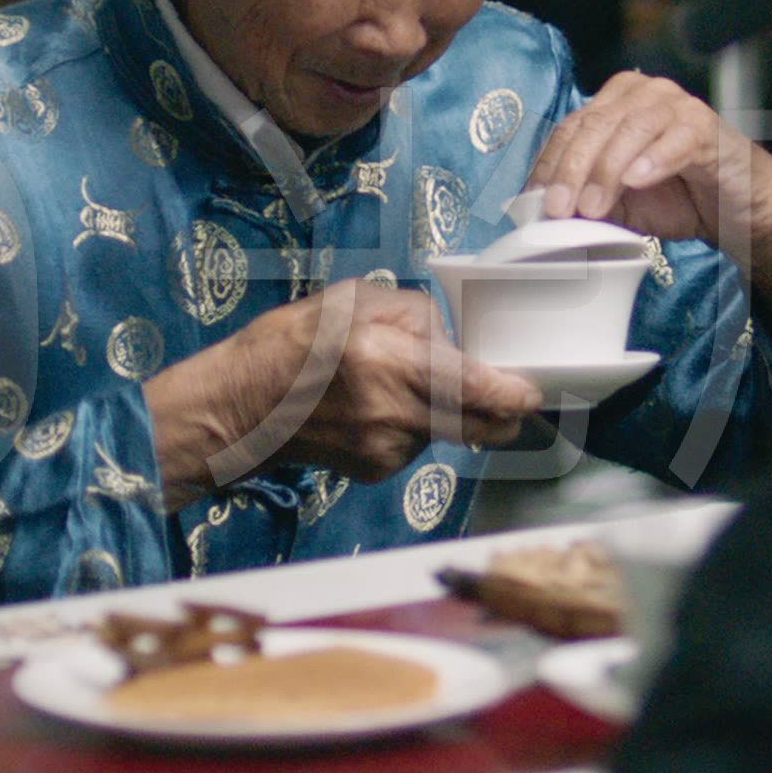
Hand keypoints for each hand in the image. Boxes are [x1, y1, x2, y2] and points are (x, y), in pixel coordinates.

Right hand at [144, 279, 542, 501]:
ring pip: (452, 434)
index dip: (518, 392)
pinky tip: (380, 409)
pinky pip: (420, 446)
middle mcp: (395, 414)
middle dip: (505, 411)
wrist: (240, 408)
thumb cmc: (291, 346)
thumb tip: (454, 341)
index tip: (531, 386)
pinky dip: (416, 427)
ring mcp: (387, 450)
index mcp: (390, 363)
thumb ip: (416, 316)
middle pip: (485, 425)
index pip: (480, 390)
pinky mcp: (377, 471)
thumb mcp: (354, 301)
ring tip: (405, 385)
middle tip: (506, 391)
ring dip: (452, 413)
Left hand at [524, 72, 771, 345]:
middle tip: (557, 210)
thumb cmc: (679, 200)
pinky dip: (653, 160)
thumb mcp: (621, 204)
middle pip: (593, 126)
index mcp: (614, 103)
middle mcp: (642, 93)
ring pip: (628, 130)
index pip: (569, 129)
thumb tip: (544, 213)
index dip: (548, 166)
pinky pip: (673, 139)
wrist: (741, 212)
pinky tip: (638, 182)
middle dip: (570, 170)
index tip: (533, 203)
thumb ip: (586, 199)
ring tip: (592, 208)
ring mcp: (676, 105)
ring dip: (606, 171)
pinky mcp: (706, 127)